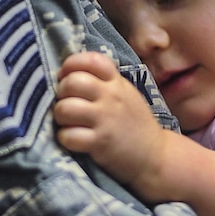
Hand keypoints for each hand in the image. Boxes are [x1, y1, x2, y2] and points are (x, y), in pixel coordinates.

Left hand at [53, 52, 167, 185]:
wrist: (154, 155)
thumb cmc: (133, 121)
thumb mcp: (124, 92)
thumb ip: (102, 81)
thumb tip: (68, 74)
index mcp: (116, 81)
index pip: (91, 60)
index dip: (71, 64)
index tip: (66, 75)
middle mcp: (111, 97)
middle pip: (72, 82)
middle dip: (61, 92)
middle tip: (66, 101)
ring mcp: (105, 119)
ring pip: (65, 108)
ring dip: (60, 116)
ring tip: (67, 121)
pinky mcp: (99, 143)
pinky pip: (68, 135)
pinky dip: (65, 138)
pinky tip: (73, 139)